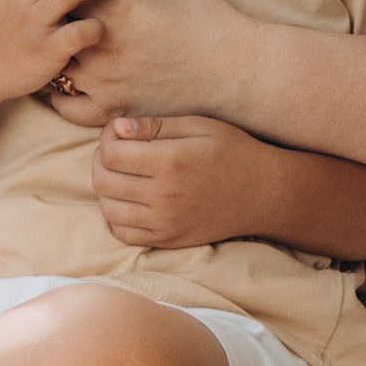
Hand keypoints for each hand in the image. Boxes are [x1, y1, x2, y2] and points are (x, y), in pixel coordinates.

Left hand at [37, 0, 254, 126]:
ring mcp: (104, 83)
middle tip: (76, 12)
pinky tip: (75, 79)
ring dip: (59, 51)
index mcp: (115, 10)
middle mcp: (100, 49)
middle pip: (54, 26)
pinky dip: (63, 95)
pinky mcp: (113, 109)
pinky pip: (69, 107)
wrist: (234, 68)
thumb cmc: (208, 17)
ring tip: (74, 43)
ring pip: (56, 64)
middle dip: (60, 16)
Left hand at [93, 115, 286, 252]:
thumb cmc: (234, 151)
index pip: (111, 153)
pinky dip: (117, 215)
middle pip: (103, 181)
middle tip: (118, 151)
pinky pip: (123, 233)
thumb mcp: (200, 126)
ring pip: (108, 208)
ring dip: (107, 189)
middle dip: (101, 161)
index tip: (120, 133)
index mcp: (171, 162)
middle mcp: (164, 196)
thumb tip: (117, 129)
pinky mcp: (168, 239)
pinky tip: (130, 200)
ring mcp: (165, 222)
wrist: (264, 193)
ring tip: (124, 175)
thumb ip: (156, 126)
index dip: (107, 139)